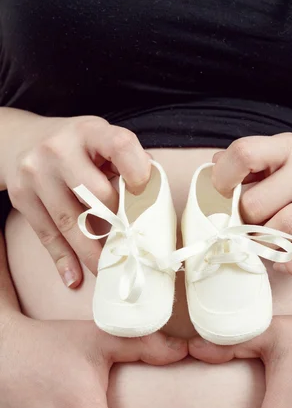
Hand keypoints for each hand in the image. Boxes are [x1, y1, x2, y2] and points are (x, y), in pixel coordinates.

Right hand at [4, 113, 150, 286]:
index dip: (139, 173)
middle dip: (117, 223)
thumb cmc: (77, 147)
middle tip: (133, 247)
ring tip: (109, 272)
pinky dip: (62, 259)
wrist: (22, 140)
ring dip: (92, 253)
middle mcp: (59, 149)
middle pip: (95, 193)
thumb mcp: (101, 141)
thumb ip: (127, 163)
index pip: (120, 146)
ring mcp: (36, 172)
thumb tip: (155, 197)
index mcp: (90, 131)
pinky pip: (46, 234)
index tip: (147, 196)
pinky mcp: (21, 196)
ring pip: (69, 221)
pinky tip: (73, 277)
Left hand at [212, 134, 291, 278]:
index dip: (223, 178)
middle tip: (248, 223)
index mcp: (288, 147)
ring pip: (283, 228)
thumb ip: (250, 161)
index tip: (223, 194)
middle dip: (244, 220)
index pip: (244, 154)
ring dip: (266, 243)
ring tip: (265, 241)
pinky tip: (287, 264)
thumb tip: (213, 168)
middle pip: (256, 204)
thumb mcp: (283, 153)